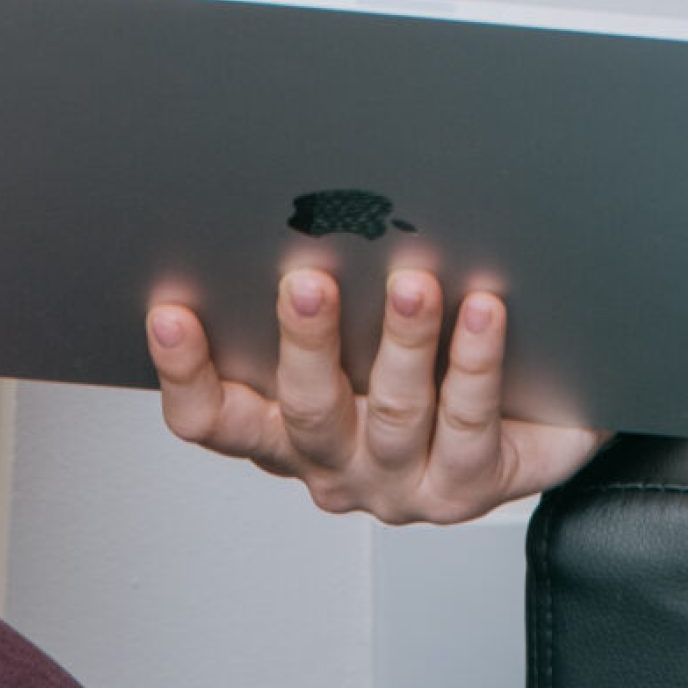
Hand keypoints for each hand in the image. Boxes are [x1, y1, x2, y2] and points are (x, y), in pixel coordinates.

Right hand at [147, 269, 599, 518]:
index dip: (187, 373)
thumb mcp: (348, 337)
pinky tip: (483, 311)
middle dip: (307, 342)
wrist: (518, 429)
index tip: (169, 312)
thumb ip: (314, 293)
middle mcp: (335, 464)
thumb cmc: (412, 369)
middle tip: (308, 282)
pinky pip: (470, 423)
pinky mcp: (468, 486)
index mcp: (284, 430)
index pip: (214, 418)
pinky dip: (475, 362)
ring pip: (395, 415)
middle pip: (307, 410)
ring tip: (414, 285)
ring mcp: (400, 482)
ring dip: (402, 344)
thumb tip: (293, 201)